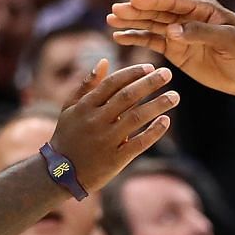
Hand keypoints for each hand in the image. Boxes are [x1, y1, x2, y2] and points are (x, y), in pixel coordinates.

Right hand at [50, 61, 177, 189]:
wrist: (59, 173)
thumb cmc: (67, 136)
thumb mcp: (70, 108)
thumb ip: (87, 85)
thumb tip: (104, 61)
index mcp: (85, 106)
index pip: (113, 84)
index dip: (132, 73)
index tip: (150, 67)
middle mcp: (96, 121)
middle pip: (127, 97)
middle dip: (149, 83)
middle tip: (168, 73)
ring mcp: (106, 140)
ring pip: (136, 118)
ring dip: (158, 105)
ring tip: (175, 96)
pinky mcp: (115, 159)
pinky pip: (139, 143)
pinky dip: (154, 131)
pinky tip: (166, 121)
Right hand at [109, 0, 234, 97]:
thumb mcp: (228, 40)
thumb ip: (201, 33)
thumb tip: (172, 30)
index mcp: (203, 9)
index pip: (175, 2)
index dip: (155, 0)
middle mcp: (188, 18)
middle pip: (159, 12)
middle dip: (137, 10)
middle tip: (116, 9)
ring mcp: (180, 34)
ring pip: (152, 25)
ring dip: (132, 23)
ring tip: (111, 20)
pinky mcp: (176, 50)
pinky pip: (153, 42)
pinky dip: (137, 39)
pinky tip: (120, 37)